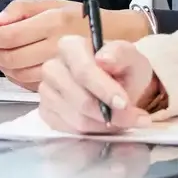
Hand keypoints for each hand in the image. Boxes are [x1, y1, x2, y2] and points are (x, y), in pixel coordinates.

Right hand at [38, 35, 161, 133]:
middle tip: (131, 117)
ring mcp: (46, 91)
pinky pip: (69, 129)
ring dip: (102, 124)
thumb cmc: (123, 69)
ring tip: (121, 120)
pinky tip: (103, 123)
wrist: (119, 87)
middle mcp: (52, 67)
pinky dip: (91, 131)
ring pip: (75, 117)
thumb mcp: (131, 58)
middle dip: (106, 112)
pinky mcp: (46, 111)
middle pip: (77, 98)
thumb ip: (120, 54)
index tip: (124, 103)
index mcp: (70, 47)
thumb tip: (104, 58)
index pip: (82, 71)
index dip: (104, 90)